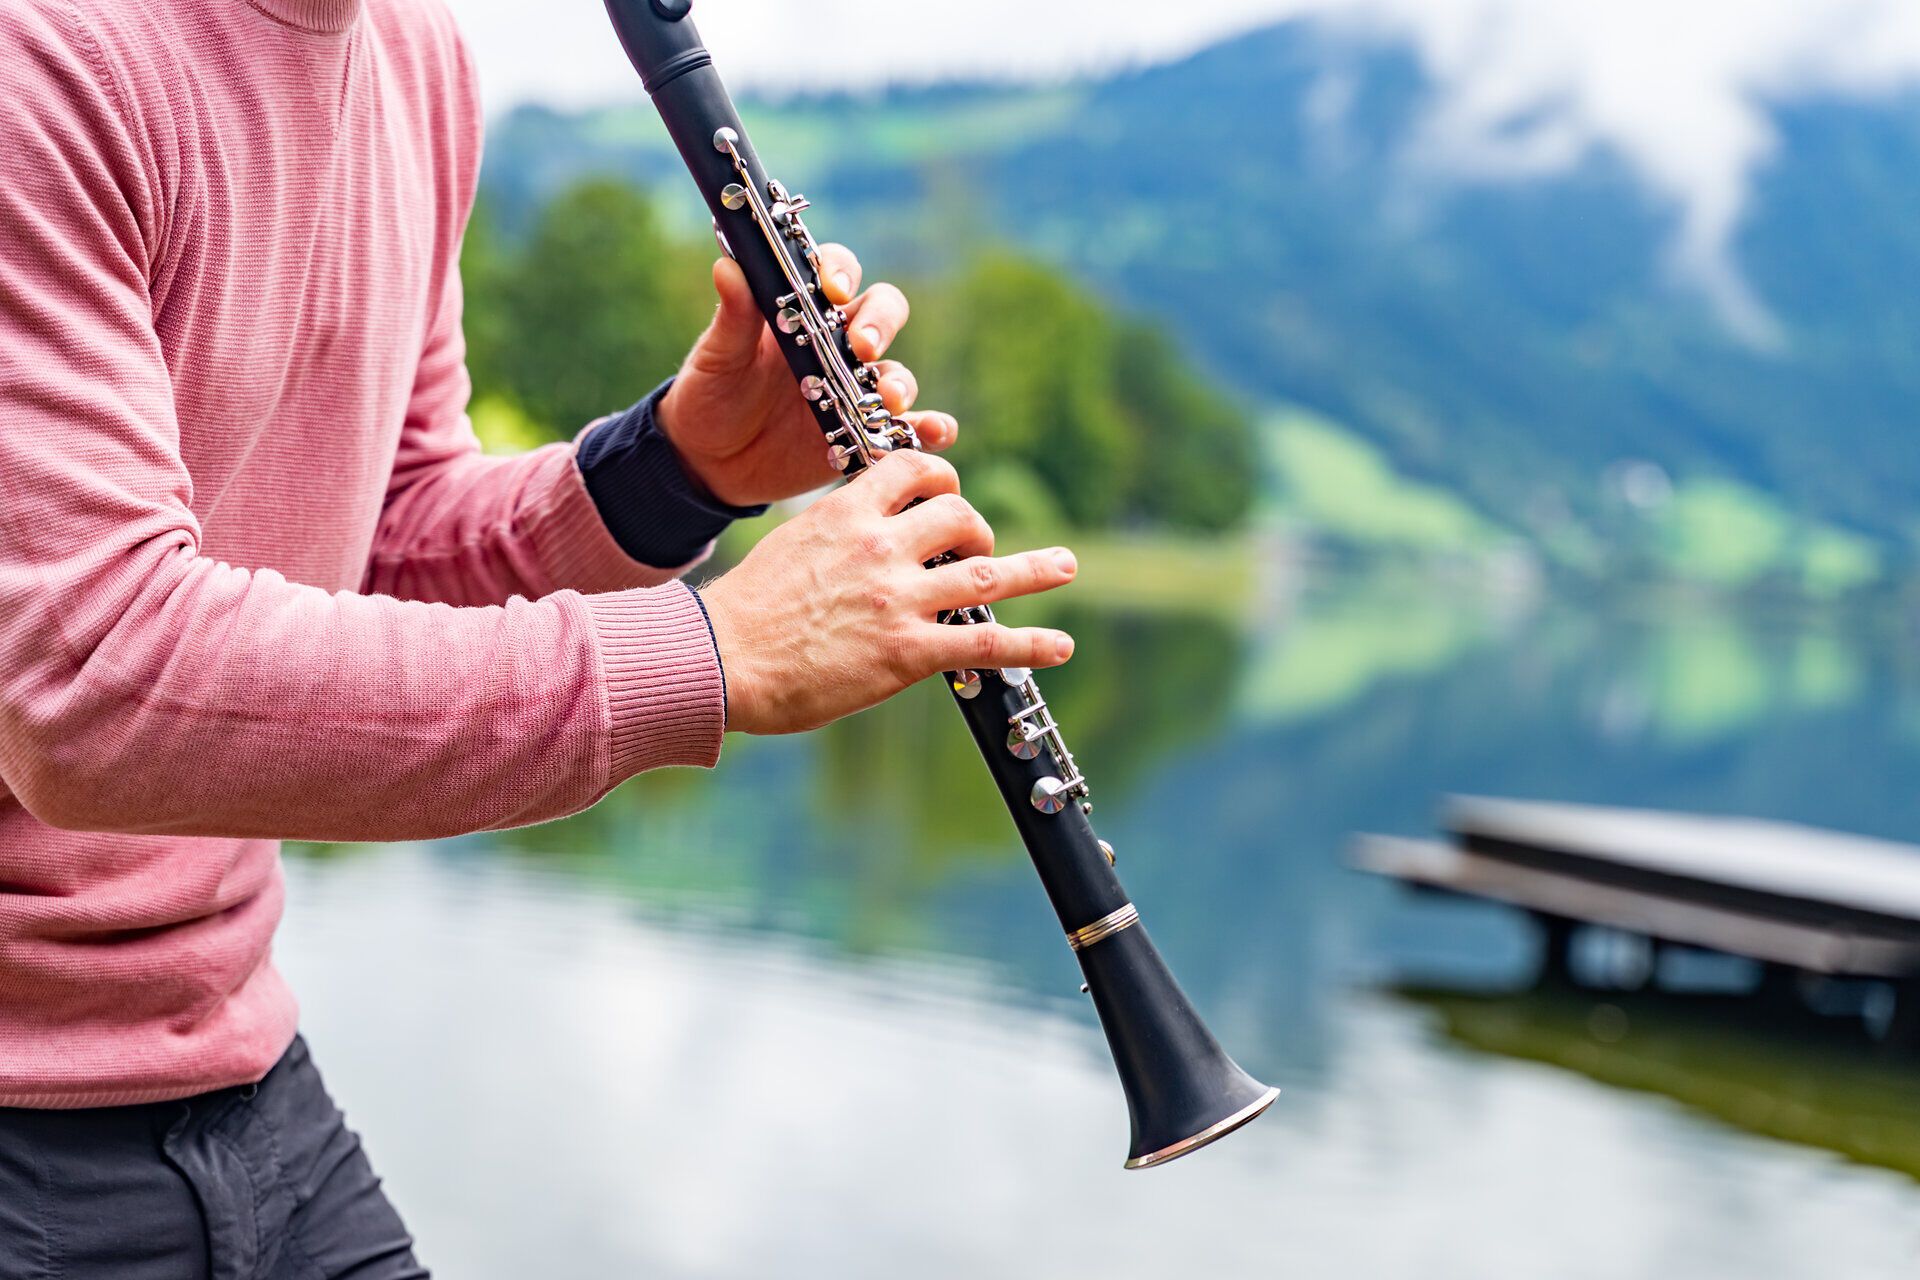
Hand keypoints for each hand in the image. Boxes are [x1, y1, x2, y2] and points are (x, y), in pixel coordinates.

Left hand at [655, 246, 955, 506]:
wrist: (711, 461)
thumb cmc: (712, 395)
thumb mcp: (716, 356)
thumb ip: (731, 317)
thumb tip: (728, 267)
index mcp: (803, 311)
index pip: (836, 273)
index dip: (841, 272)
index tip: (832, 289)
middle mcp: (839, 343)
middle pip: (882, 313)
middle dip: (881, 324)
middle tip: (864, 347)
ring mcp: (856, 388)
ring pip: (897, 372)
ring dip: (901, 382)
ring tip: (887, 401)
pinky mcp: (867, 432)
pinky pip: (910, 427)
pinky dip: (930, 428)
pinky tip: (932, 432)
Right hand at [700, 452, 1076, 734]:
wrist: (721, 660)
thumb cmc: (746, 611)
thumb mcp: (791, 544)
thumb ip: (837, 532)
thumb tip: (863, 530)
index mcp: (848, 514)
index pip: (914, 469)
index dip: (941, 477)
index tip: (947, 492)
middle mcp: (881, 548)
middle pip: (957, 515)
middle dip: (976, 530)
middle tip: (976, 551)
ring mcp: (899, 600)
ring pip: (985, 574)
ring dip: (1034, 568)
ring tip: (1065, 565)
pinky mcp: (908, 653)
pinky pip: (986, 644)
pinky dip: (1031, 643)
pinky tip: (1059, 645)